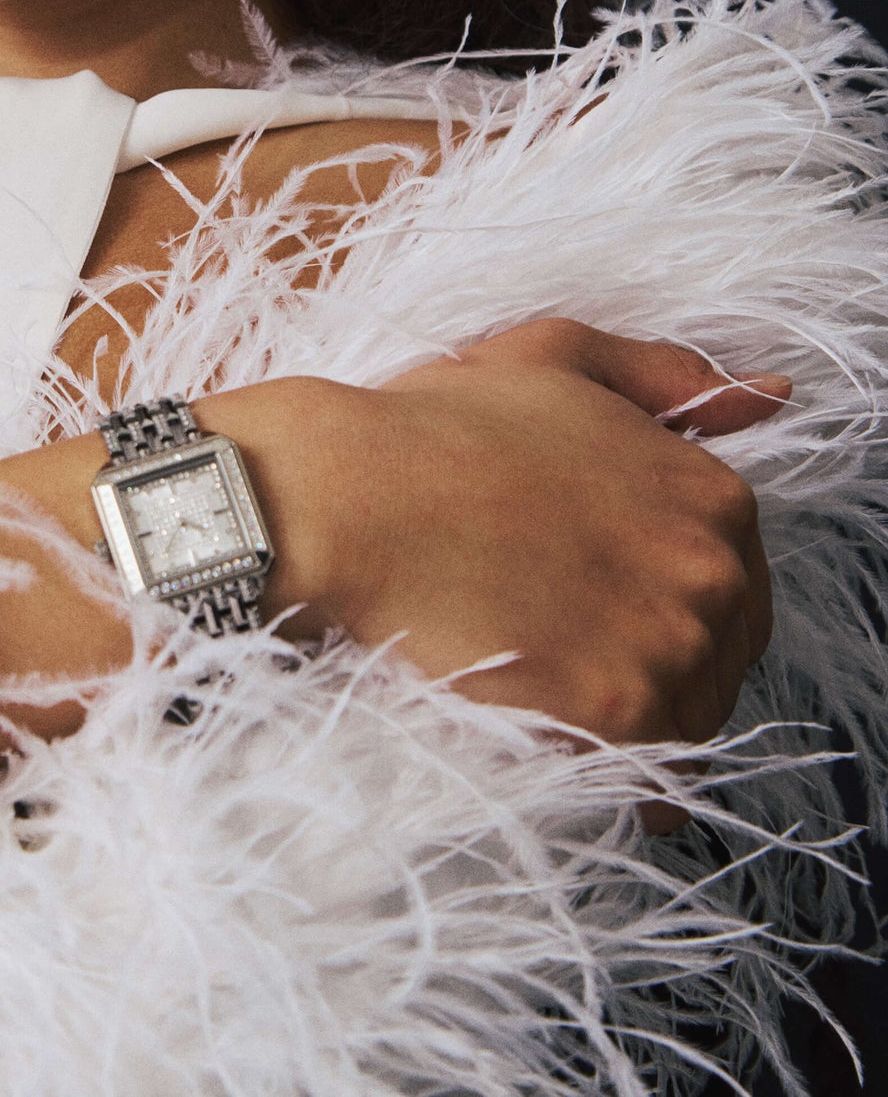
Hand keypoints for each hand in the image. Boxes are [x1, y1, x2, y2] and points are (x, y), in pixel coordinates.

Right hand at [260, 319, 778, 746]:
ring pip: (685, 719)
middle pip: (721, 657)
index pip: (738, 586)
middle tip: (557, 633)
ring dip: (626, 712)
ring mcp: (672, 645)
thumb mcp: (557, 356)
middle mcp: (715, 572)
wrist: (353, 496)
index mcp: (715, 494)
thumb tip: (770, 395)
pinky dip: (597, 758)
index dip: (662, 595)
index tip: (593, 592)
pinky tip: (538, 717)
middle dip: (651, 654)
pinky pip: (637, 768)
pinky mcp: (617, 711)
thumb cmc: (440, 425)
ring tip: (541, 671)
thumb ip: (664, 373)